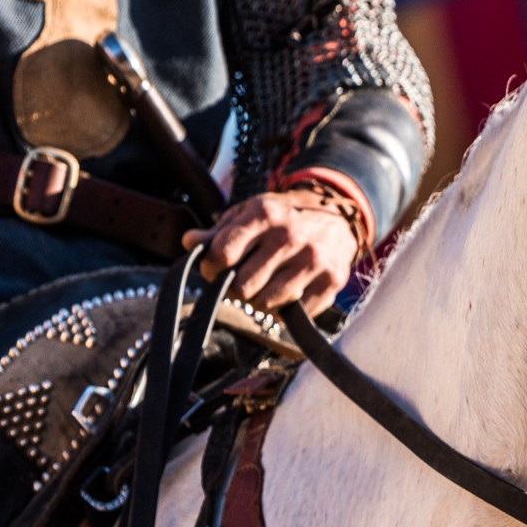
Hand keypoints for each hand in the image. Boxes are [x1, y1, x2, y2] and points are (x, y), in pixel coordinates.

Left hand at [185, 189, 362, 313]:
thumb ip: (218, 231)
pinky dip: (287, 308)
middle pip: (242, 286)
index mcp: (266, 214)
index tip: (214, 269)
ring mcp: (313, 260)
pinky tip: (287, 291)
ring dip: (260, 301)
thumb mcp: (251, 213)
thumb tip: (190, 242)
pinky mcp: (331, 280)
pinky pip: (295, 313)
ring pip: (266, 304)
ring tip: (263, 287)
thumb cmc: (284, 218)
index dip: (211, 268)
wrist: (337, 217)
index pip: (223, 255)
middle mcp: (290, 236)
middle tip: (240, 281)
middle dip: (235, 288)